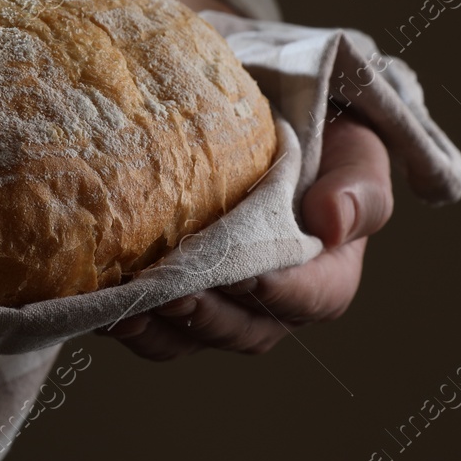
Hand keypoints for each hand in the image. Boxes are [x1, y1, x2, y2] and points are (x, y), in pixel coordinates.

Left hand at [98, 114, 392, 360]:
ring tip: (128, 308)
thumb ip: (359, 187)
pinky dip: (129, 321)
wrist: (269, 122)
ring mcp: (222, 304)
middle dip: (208, 316)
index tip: (249, 274)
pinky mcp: (177, 296)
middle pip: (246, 330)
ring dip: (160, 330)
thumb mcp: (357, 152)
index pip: (313, 298)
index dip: (280, 291)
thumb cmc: (323, 139)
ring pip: (194, 338)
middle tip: (174, 292)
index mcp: (328, 275)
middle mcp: (275, 303)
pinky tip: (101, 302)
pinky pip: (154, 327)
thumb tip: (334, 221)